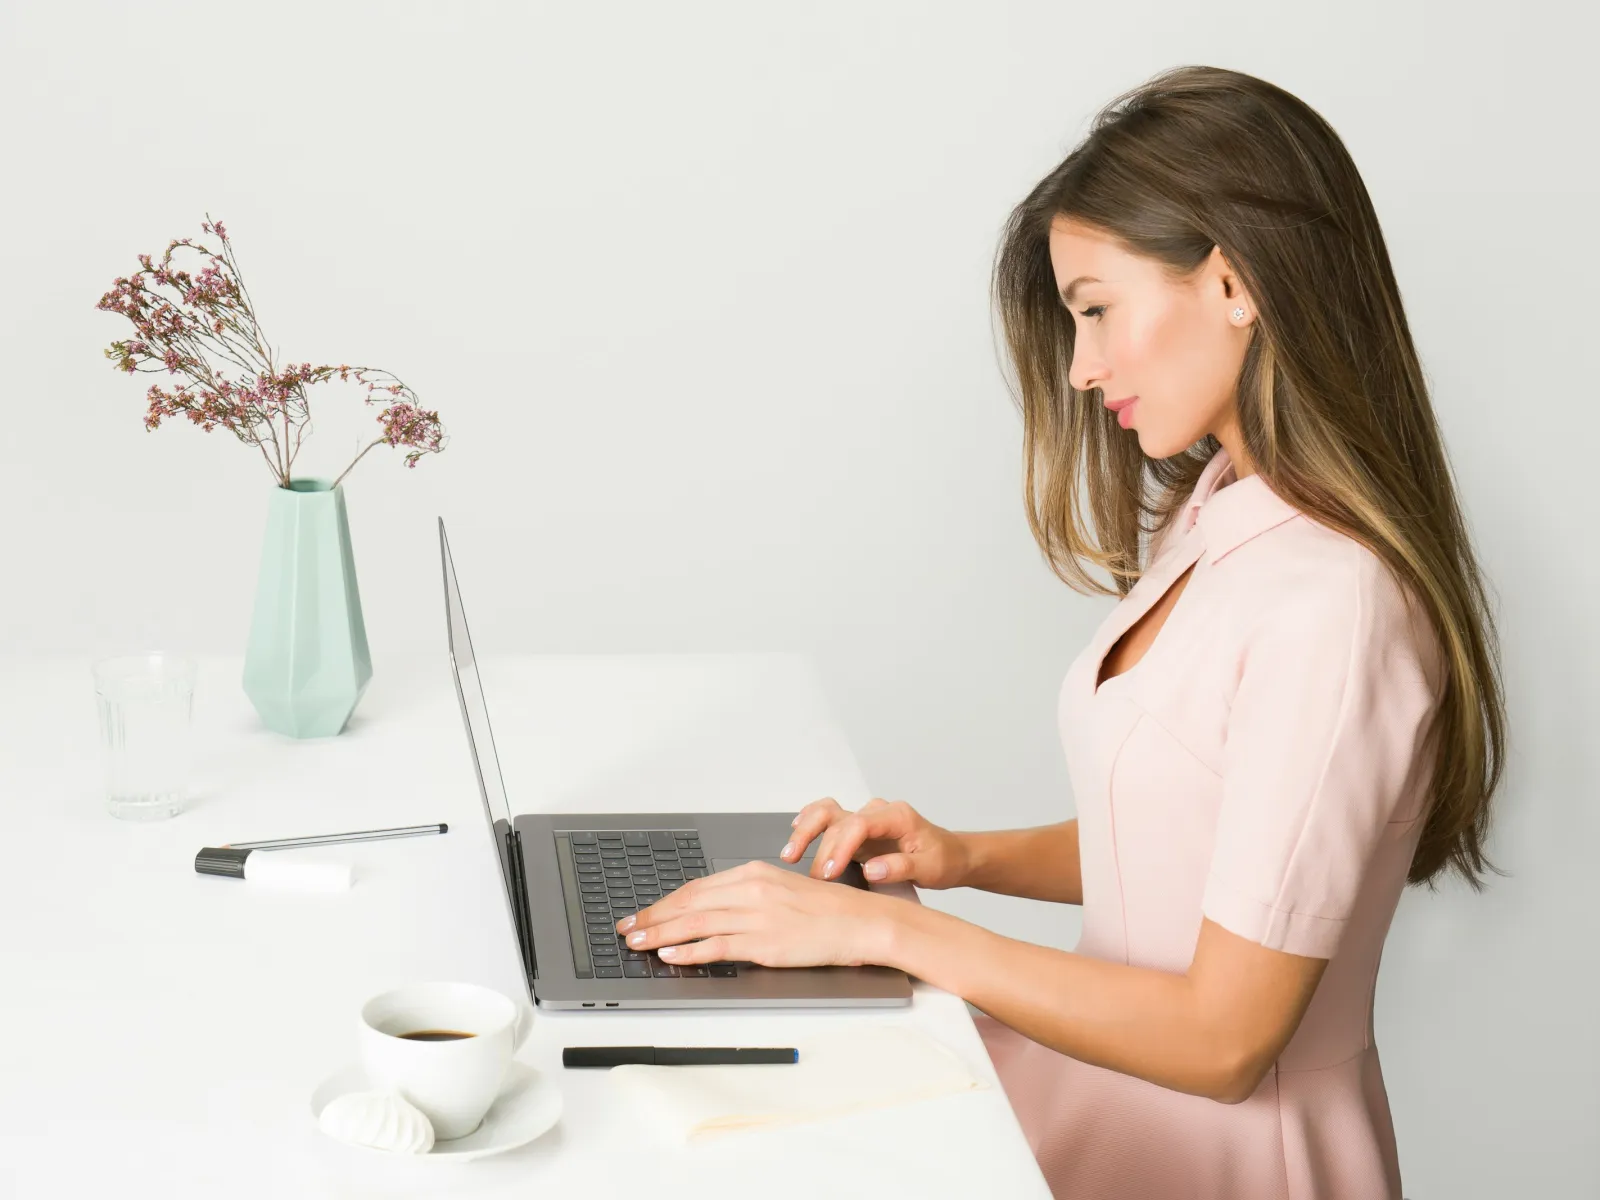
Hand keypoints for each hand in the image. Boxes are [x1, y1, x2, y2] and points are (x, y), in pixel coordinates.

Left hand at [613, 860, 897, 968]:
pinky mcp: (765, 943)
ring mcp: (757, 917)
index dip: (665, 902)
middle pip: (689, 903)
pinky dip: (690, 951)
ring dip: (660, 934)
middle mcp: (752, 890)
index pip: (697, 887)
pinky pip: (718, 947)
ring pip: (696, 924)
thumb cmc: (828, 910)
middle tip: (627, 928)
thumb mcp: (783, 889)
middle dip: (652, 917)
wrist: (862, 922)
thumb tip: (714, 909)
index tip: (644, 912)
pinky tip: (671, 955)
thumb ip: (749, 895)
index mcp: (755, 873)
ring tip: (637, 943)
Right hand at [780, 796, 968, 888]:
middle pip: (837, 818)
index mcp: (897, 816)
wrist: (952, 855)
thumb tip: (870, 869)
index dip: (840, 847)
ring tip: (789, 854)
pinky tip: (795, 834)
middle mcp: (877, 812)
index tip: (830, 873)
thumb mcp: (930, 868)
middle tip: (813, 877)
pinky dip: (809, 823)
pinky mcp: (857, 831)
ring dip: (805, 830)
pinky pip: (828, 819)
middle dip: (820, 847)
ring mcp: (865, 819)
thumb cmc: (943, 860)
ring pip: (827, 813)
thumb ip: (901, 867)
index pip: (859, 824)